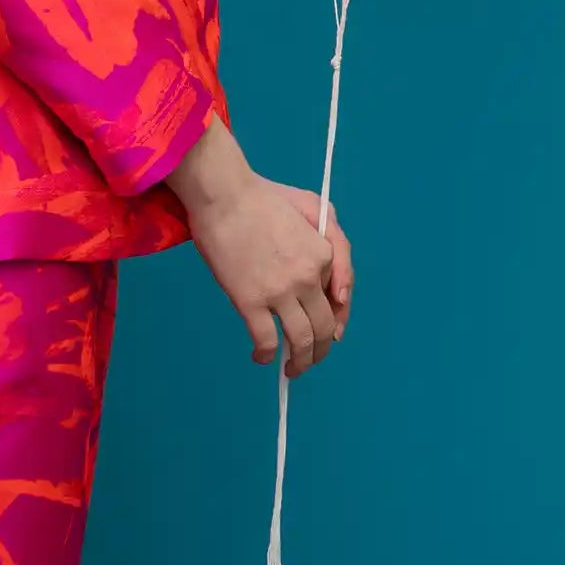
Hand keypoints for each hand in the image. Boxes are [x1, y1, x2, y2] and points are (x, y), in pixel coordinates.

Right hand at [168, 119, 354, 377]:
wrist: (224, 195)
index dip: (336, 320)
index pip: (341, 298)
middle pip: (325, 328)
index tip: (329, 333)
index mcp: (323, 254)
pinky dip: (267, 356)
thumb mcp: (312, 206)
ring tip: (291, 369)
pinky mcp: (250, 302)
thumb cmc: (264, 197)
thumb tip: (336, 293)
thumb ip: (333, 243)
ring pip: (301, 341)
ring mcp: (280, 292)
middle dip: (321, 351)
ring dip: (300, 363)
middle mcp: (308, 277)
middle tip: (311, 359)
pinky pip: (267, 341)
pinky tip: (261, 356)